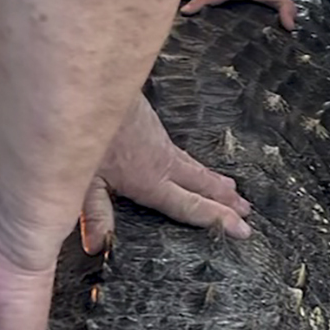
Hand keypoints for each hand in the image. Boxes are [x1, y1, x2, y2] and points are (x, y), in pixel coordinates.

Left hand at [80, 92, 253, 251]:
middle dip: (227, 202)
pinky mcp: (153, 128)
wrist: (89, 83)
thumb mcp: (82, 179)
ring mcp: (160, 144)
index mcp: (150, 181)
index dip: (218, 219)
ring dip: (217, 182)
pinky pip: (185, 154)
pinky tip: (196, 165)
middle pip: (203, 186)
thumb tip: (99, 247)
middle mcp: (162, 163)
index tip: (243, 230)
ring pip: (196, 168)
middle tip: (248, 214)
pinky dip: (199, 165)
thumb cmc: (80, 130)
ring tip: (235, 191)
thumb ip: (95, 213)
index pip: (191, 206)